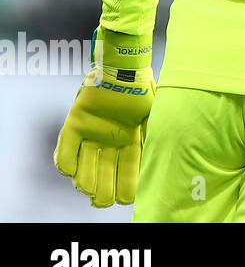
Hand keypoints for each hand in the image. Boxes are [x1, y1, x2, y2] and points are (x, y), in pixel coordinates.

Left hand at [54, 27, 154, 206]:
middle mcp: (110, 141)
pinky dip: (66, 163)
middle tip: (104, 201)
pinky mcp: (74, 124)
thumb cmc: (144, 88)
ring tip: (89, 190)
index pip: (129, 171)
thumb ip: (154, 139)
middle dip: (104, 192)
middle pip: (105, 174)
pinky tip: (71, 172)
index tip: (128, 199)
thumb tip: (158, 164)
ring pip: (84, 167)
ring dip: (86, 182)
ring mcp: (92, 134)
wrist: (124, 66)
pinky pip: (65, 150)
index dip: (128, 188)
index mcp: (130, 140)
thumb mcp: (157, 116)